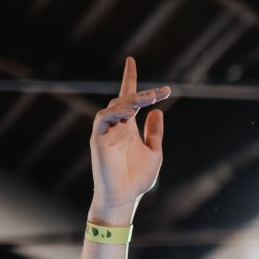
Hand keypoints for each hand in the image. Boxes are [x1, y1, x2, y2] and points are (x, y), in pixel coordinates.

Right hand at [89, 57, 169, 221]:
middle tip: (160, 93)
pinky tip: (129, 112)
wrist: (124, 197)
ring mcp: (106, 131)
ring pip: (115, 105)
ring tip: (148, 99)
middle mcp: (116, 125)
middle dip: (142, 92)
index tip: (132, 60)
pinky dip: (115, 111)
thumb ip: (155, 132)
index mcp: (129, 127)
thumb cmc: (137, 177)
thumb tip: (158, 112)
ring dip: (132, 99)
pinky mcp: (98, 139)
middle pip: (125, 98)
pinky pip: (102, 118)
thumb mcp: (154, 151)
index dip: (129, 78)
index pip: (128, 97)